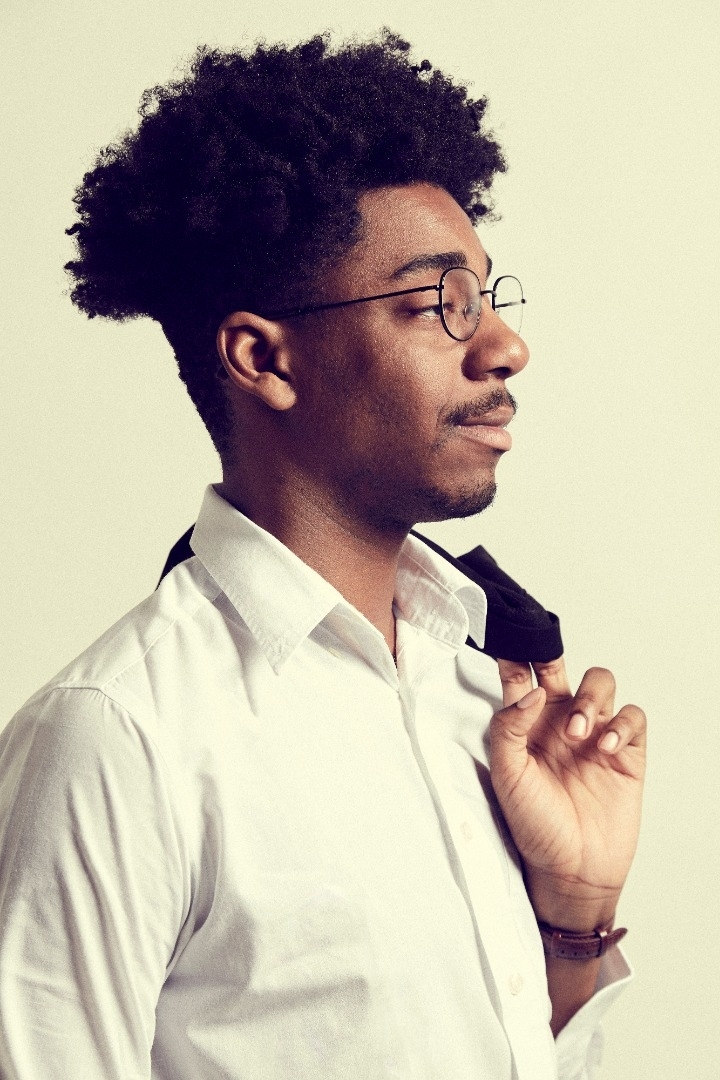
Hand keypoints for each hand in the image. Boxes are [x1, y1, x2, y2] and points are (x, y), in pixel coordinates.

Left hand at [488, 657, 645, 930]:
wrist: (570, 871)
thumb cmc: (533, 825)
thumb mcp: (506, 774)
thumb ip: (510, 726)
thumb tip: (533, 689)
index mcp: (525, 722)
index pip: (518, 672)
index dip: (514, 648)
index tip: (506, 628)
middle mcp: (559, 720)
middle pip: (560, 665)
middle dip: (554, 653)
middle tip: (549, 663)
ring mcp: (594, 734)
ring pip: (600, 682)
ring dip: (589, 698)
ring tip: (577, 734)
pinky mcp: (626, 753)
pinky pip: (631, 718)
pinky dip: (621, 725)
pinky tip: (604, 748)